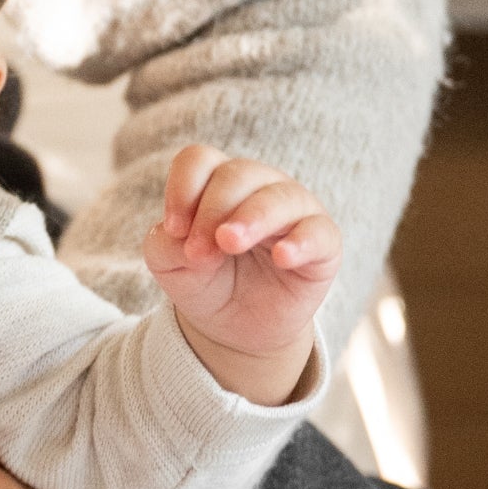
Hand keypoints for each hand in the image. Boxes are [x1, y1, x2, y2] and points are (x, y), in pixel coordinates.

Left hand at [143, 144, 340, 403]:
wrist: (234, 327)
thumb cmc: (203, 282)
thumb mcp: (170, 266)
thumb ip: (165, 245)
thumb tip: (186, 236)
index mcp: (216, 185)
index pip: (200, 161)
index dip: (182, 188)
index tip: (174, 229)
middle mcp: (259, 188)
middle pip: (237, 174)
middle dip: (212, 210)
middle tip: (198, 251)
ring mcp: (295, 212)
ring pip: (279, 198)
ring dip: (251, 218)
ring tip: (228, 243)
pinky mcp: (322, 244)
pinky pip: (318, 233)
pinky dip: (300, 242)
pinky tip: (281, 257)